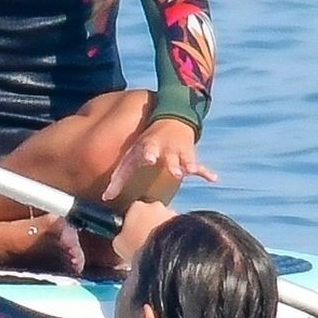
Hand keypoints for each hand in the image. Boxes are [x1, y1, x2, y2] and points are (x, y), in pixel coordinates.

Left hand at [102, 118, 217, 202]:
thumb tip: (105, 198)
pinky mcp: (190, 155)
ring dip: (187, 164)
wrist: (171, 119)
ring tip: (190, 170)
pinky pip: (200, 165)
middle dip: (166, 160)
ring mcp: (177, 151)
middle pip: (164, 155)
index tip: (146, 162)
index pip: (140, 156)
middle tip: (168, 168)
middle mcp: (162, 149)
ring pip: (183, 159)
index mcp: (146, 149)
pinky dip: (206, 172)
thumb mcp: (131, 157)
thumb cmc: (145, 146)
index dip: (141, 160)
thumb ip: (118, 179)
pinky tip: (213, 179)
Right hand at [111, 199, 176, 265]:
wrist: (165, 253)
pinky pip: (174, 228)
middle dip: (147, 225)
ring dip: (161, 230)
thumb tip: (122, 238)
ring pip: (163, 220)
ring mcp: (171, 212)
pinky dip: (172, 235)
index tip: (131, 236)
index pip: (131, 212)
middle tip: (146, 242)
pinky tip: (169, 248)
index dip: (131, 224)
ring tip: (159, 248)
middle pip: (149, 214)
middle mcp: (154, 205)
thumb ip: (119, 237)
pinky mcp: (183, 221)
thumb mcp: (118, 245)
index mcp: (135, 206)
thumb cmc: (138, 246)